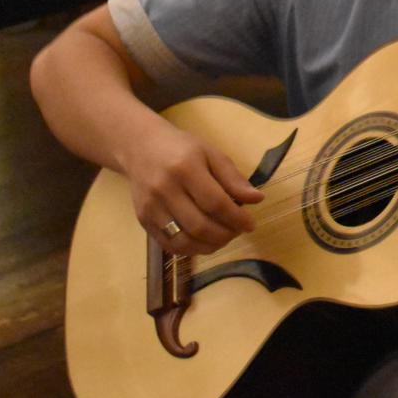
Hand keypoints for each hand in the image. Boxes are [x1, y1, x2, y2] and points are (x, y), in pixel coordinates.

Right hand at [122, 123, 263, 255]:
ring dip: (210, 246)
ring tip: (223, 237)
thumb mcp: (211, 154)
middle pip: (199, 226)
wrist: (141, 148)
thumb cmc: (181, 149)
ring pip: (184, 241)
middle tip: (238, 231)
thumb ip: (233, 178)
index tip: (251, 224)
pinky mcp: (143, 221)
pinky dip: (191, 249)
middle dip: (225, 234)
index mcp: (185, 169)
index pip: (215, 203)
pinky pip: (170, 245)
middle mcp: (164, 190)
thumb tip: (257, 199)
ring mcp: (150, 208)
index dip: (237, 218)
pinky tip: (204, 241)